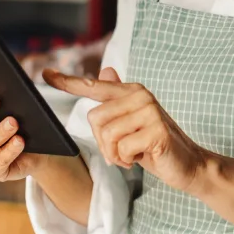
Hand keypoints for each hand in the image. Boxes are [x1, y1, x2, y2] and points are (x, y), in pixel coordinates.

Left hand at [43, 67, 208, 193]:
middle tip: (124, 149)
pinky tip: (142, 157)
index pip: (93, 85)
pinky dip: (127, 160)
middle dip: (103, 143)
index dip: (67, 81)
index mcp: (131, 91)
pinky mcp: (156, 131)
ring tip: (133, 153)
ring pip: (106, 135)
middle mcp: (140, 95)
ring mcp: (150, 111)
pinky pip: (121, 149)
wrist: (187, 163)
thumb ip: (117, 100)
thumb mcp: (132, 122)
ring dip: (115, 154)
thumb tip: (105, 70)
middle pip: (95, 118)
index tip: (45, 74)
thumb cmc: (154, 144)